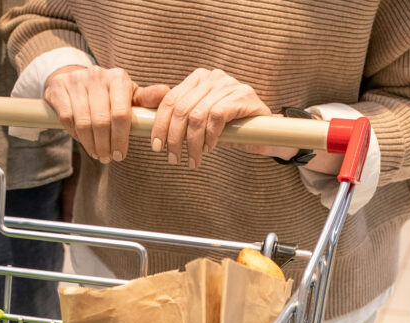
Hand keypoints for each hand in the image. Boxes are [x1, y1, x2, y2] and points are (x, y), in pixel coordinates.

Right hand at [43, 65, 167, 162]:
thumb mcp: (127, 95)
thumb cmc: (106, 93)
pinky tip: (83, 142)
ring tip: (97, 154)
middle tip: (107, 158)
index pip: (120, 114)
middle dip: (105, 145)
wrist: (73, 79)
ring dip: (90, 144)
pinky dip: (76, 135)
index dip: (120, 139)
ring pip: (83, 122)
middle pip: (101, 121)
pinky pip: (67, 119)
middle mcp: (97, 75)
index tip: (120, 155)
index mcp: (118, 78)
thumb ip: (146, 98)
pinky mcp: (59, 89)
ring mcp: (76, 81)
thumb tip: (166, 93)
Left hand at [149, 68, 273, 167]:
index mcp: (197, 78)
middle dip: (174, 138)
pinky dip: (209, 137)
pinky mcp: (243, 95)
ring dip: (191, 143)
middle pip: (181, 110)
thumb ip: (177, 119)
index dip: (159, 126)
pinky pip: (216, 117)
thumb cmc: (225, 127)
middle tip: (173, 159)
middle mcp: (212, 76)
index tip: (156, 147)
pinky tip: (209, 149)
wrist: (262, 131)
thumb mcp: (197, 122)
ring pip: (197, 116)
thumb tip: (147, 128)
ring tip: (192, 160)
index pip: (170, 101)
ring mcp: (228, 84)